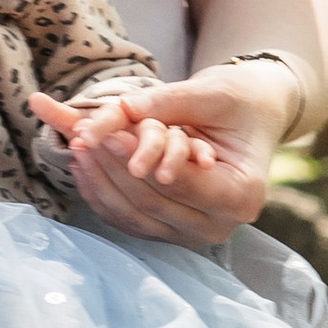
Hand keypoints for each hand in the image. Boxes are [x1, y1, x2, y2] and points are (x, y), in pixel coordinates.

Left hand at [28, 64, 296, 245]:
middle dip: (111, 166)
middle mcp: (218, 226)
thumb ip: (168, 102)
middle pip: (149, 201)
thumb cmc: (239, 102)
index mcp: (242, 196)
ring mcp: (191, 235)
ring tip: (76, 142)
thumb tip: (122, 109)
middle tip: (80, 133)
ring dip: (98, 179)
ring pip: (130, 214)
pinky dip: (100, 192)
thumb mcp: (212, 93)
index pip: (178, 182)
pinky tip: (83, 163)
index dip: (137, 157)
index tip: (105, 133)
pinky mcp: (168, 232)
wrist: (251, 118)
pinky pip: (124, 219)